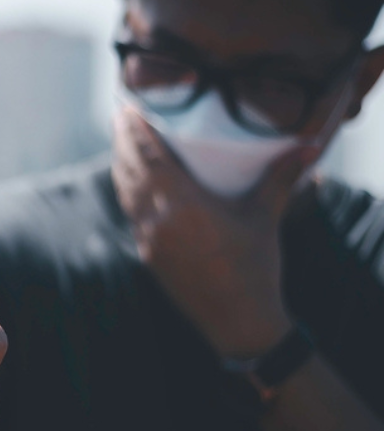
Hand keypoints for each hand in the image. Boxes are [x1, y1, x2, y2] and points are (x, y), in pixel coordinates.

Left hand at [112, 105, 314, 356]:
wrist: (238, 321)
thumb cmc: (255, 267)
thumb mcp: (266, 217)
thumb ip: (281, 177)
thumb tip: (310, 146)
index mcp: (183, 205)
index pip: (149, 158)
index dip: (135, 132)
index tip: (128, 109)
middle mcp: (158, 220)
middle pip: (129, 172)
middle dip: (122, 144)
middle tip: (121, 119)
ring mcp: (149, 240)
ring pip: (125, 195)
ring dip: (121, 168)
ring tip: (122, 146)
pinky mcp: (147, 255)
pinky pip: (131, 215)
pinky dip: (128, 194)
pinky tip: (132, 187)